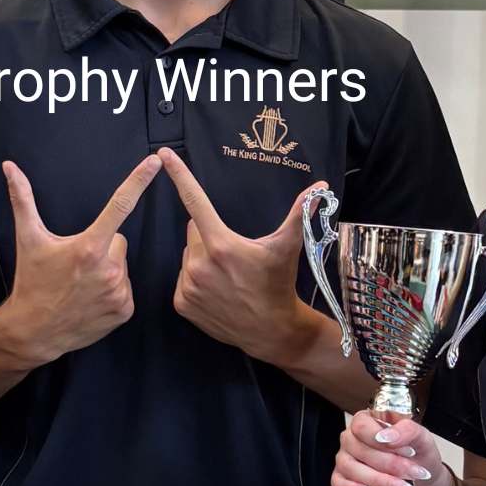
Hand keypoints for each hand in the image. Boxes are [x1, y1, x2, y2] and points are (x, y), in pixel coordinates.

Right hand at [0, 155, 160, 364]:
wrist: (34, 330)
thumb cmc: (31, 283)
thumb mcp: (28, 239)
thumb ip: (22, 199)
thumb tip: (10, 167)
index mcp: (88, 247)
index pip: (119, 205)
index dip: (139, 180)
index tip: (154, 162)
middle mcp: (108, 268)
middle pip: (118, 241)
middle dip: (102, 247)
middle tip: (78, 263)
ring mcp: (118, 291)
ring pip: (122, 265)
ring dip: (107, 270)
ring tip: (83, 283)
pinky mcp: (124, 309)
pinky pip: (126, 287)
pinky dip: (112, 291)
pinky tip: (92, 298)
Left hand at [159, 146, 324, 361]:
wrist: (270, 330)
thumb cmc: (278, 284)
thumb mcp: (287, 248)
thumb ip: (300, 213)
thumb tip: (321, 187)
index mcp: (221, 244)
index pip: (195, 201)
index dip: (179, 175)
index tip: (163, 154)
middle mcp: (199, 264)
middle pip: (194, 230)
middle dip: (209, 235)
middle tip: (232, 254)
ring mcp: (188, 285)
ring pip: (188, 254)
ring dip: (202, 258)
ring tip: (227, 275)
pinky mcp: (181, 302)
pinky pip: (182, 278)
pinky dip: (195, 280)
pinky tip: (216, 290)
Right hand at [331, 410, 444, 485]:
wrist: (424, 483)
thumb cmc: (419, 456)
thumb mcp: (422, 438)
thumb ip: (408, 430)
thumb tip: (387, 436)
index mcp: (368, 420)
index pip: (362, 425)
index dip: (382, 440)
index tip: (408, 451)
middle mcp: (352, 438)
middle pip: (358, 449)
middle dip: (390, 464)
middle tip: (412, 472)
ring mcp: (345, 459)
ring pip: (350, 468)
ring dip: (378, 480)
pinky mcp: (342, 480)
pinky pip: (339, 484)